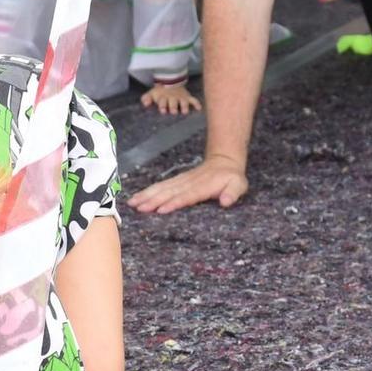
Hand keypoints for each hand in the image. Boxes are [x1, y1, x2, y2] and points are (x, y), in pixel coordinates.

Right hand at [128, 157, 247, 214]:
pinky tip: (137, 197)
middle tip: (139, 208)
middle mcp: (189, 183)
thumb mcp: (238, 184)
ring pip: (161, 188)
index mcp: (203, 186)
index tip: (161, 209)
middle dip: (153, 200)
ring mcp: (181, 181)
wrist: (224, 160)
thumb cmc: (231, 177)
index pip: (187, 196)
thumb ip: (232, 192)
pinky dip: (148, 191)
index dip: (174, 202)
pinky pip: (160, 186)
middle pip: (169, 192)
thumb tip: (226, 201)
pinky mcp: (176, 181)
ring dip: (147, 195)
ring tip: (132, 203)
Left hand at [140, 82, 201, 114]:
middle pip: (173, 102)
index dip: (162, 105)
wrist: (170, 81)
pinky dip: (196, 103)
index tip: (163, 110)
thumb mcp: (151, 94)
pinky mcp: (187, 97)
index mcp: (163, 97)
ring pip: (183, 101)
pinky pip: (193, 100)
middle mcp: (172, 98)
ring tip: (185, 112)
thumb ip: (146, 98)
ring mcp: (180, 97)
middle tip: (174, 112)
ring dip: (184, 106)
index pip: (162, 101)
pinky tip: (199, 108)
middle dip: (173, 107)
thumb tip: (145, 103)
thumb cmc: (160, 92)